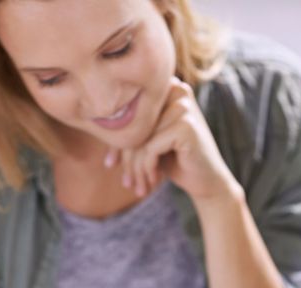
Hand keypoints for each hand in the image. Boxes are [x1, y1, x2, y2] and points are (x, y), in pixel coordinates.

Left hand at [104, 77, 236, 203]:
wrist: (207, 182)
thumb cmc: (176, 161)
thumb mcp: (149, 140)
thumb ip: (129, 127)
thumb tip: (93, 122)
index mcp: (163, 87)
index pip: (129, 111)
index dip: (116, 141)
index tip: (111, 165)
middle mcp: (174, 89)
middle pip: (134, 124)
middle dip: (127, 159)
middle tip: (127, 184)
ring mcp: (182, 105)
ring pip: (140, 138)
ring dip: (137, 168)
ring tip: (139, 187)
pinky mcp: (186, 125)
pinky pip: (151, 147)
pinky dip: (149, 167)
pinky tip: (153, 181)